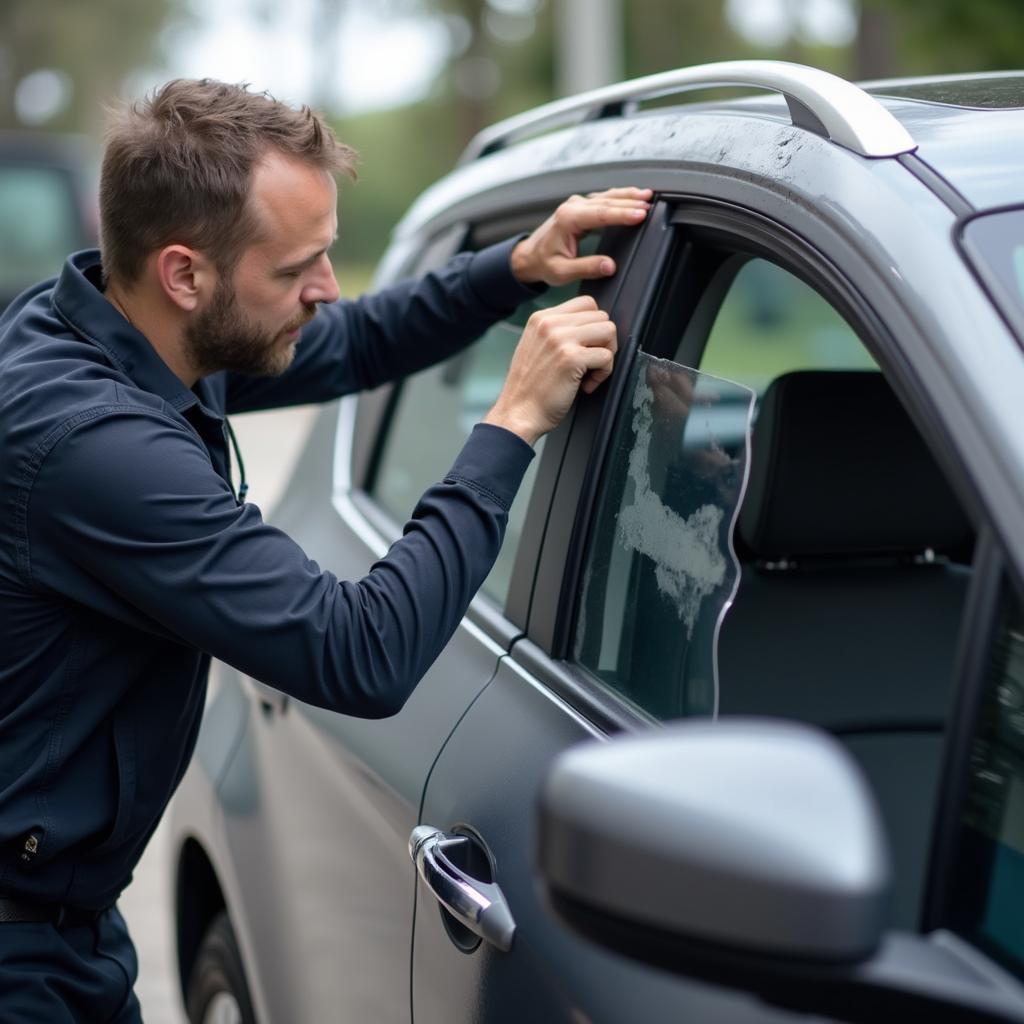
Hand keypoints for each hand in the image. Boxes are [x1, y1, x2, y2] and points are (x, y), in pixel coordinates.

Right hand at [484, 296, 616, 444]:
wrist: (517, 414)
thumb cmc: (530, 388)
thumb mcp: (536, 347)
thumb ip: (557, 332)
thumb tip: (591, 326)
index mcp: (541, 318)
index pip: (586, 304)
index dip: (594, 326)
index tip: (586, 348)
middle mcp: (550, 323)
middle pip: (601, 316)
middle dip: (603, 341)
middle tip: (591, 363)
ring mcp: (560, 339)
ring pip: (608, 330)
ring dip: (607, 354)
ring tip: (590, 372)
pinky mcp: (571, 358)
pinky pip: (607, 356)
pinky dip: (604, 374)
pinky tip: (586, 385)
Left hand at [510, 187, 652, 286]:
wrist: (530, 256)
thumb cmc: (543, 263)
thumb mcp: (561, 272)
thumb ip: (586, 268)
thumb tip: (609, 266)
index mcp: (568, 219)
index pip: (601, 214)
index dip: (623, 214)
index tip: (641, 214)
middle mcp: (573, 207)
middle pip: (607, 201)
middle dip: (630, 201)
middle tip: (651, 204)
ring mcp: (576, 204)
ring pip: (607, 196)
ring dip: (628, 195)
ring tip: (648, 195)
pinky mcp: (581, 207)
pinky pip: (604, 199)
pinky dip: (620, 197)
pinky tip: (633, 196)